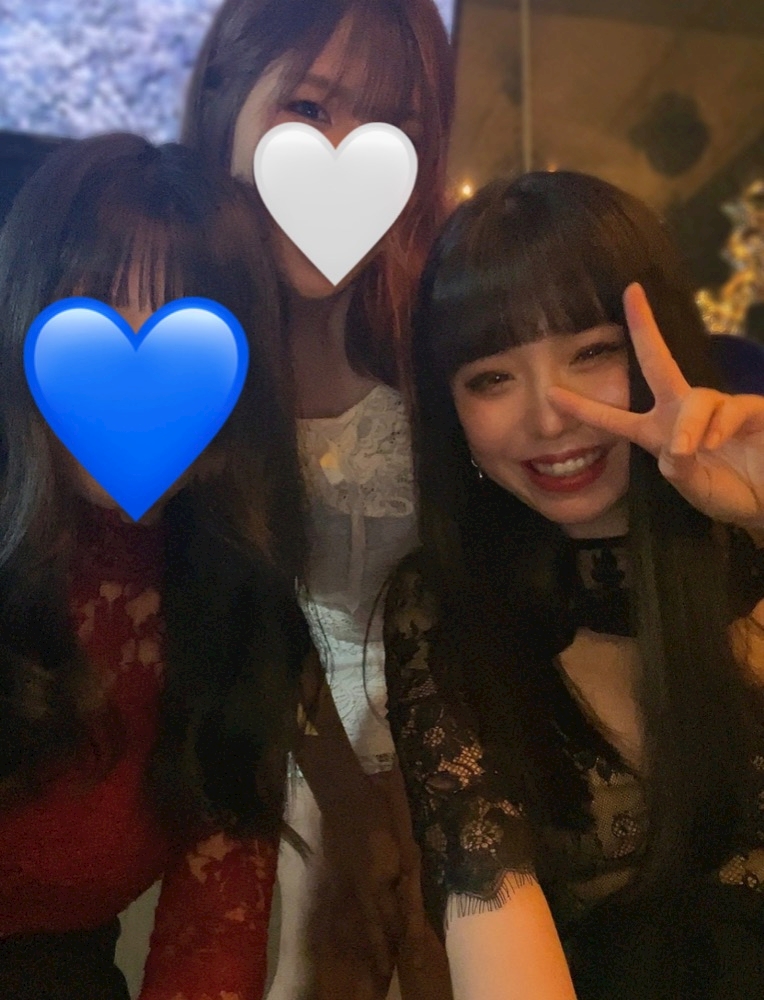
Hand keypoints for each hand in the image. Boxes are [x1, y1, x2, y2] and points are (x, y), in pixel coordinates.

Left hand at [547, 283, 763, 527]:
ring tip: (688, 452)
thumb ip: (680, 471)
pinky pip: (730, 408)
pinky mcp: (750, 410)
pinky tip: (714, 443)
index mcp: (658, 433)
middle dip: (645, 327)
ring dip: (687, 425)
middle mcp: (683, 413)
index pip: (615, 419)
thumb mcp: (695, 488)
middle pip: (659, 362)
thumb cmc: (728, 492)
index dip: (584, 407)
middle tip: (631, 294)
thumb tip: (675, 447)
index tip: (550, 393)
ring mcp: (717, 408)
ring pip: (695, 400)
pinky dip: (719, 426)